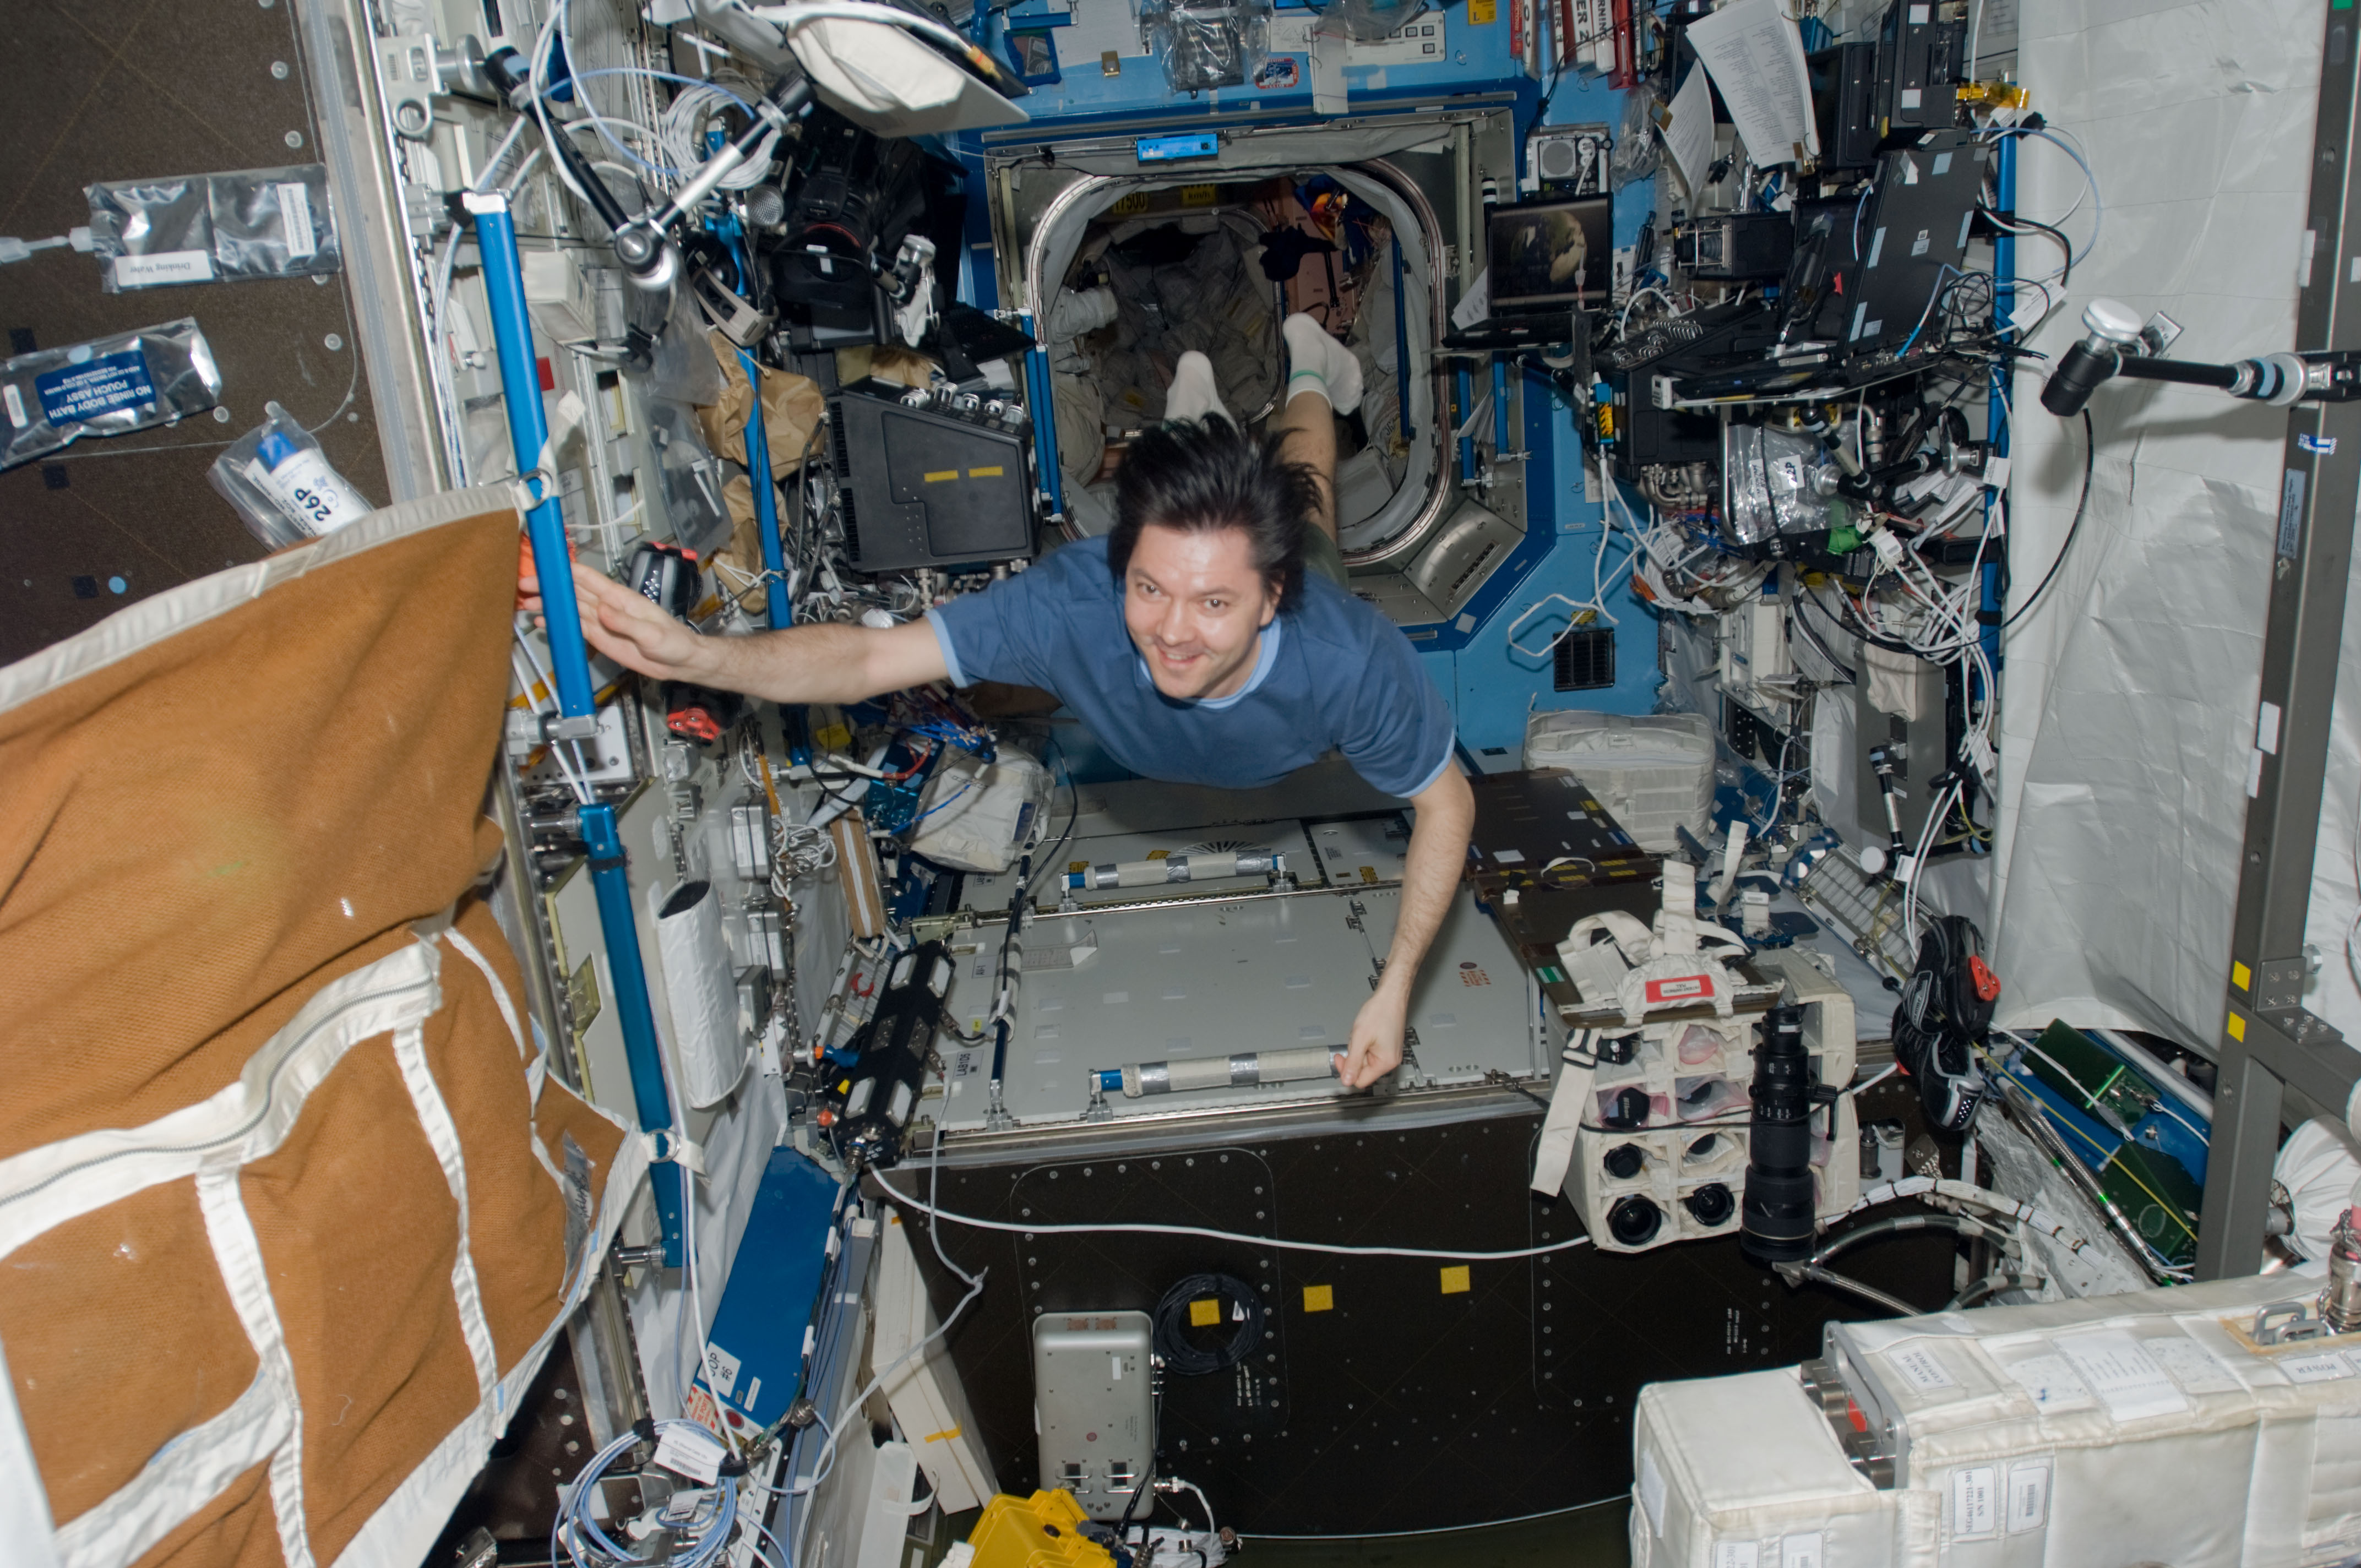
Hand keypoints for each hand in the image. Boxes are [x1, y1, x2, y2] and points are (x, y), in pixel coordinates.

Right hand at [526, 560, 719, 685]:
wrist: (680, 662)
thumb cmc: (673, 643)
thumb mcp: (652, 634)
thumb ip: (626, 623)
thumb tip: (602, 611)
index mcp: (620, 597)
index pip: (587, 578)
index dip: (564, 571)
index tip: (544, 567)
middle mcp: (607, 605)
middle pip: (572, 590)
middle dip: (548, 586)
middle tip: (524, 586)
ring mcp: (602, 621)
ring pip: (570, 608)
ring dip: (549, 604)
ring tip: (526, 603)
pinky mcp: (600, 637)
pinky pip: (575, 627)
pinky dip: (558, 623)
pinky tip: (543, 622)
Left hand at [1339, 983, 1408, 1089]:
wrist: (1390, 997)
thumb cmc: (1379, 1012)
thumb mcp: (1360, 1039)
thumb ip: (1353, 1062)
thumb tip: (1347, 1081)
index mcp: (1386, 1062)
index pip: (1361, 1080)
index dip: (1347, 1071)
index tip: (1340, 1057)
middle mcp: (1390, 1060)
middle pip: (1363, 1070)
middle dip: (1353, 1056)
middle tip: (1351, 1041)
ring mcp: (1389, 1053)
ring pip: (1365, 1060)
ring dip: (1358, 1049)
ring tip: (1361, 1033)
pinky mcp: (1387, 1046)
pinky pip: (1370, 1052)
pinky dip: (1364, 1044)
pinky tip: (1365, 1033)